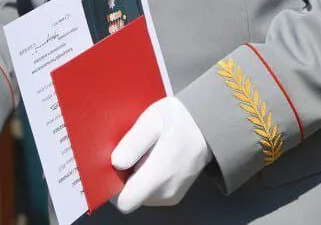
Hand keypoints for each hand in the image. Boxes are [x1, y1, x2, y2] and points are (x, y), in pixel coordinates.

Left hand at [111, 97, 210, 212]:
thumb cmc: (179, 119)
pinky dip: (145, 179)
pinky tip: (152, 159)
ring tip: (145, 153)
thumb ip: (133, 142)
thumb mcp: (152, 120)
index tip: (113, 166)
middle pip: (131, 196)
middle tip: (132, 153)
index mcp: (161, 174)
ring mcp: (171, 196)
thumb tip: (116, 163)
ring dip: (135, 178)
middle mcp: (166, 191)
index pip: (125, 201)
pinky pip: (150, 193)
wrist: (208, 126)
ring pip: (139, 195)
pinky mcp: (174, 195)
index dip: (112, 186)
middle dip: (124, 178)